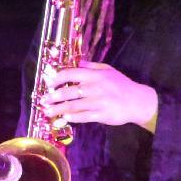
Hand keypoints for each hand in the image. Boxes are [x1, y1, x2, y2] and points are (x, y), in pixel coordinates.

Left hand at [40, 61, 158, 131]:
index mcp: (95, 75)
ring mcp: (98, 102)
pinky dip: (72, 117)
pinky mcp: (101, 115)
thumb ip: (91, 67)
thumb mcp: (108, 70)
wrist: (137, 101)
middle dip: (53, 97)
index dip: (57, 78)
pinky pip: (83, 117)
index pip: (71, 74)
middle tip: (43, 100)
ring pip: (73, 106)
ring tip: (48, 112)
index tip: (49, 83)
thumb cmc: (122, 85)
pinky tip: (64, 118)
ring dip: (58, 109)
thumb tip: (77, 62)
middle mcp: (95, 88)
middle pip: (69, 92)